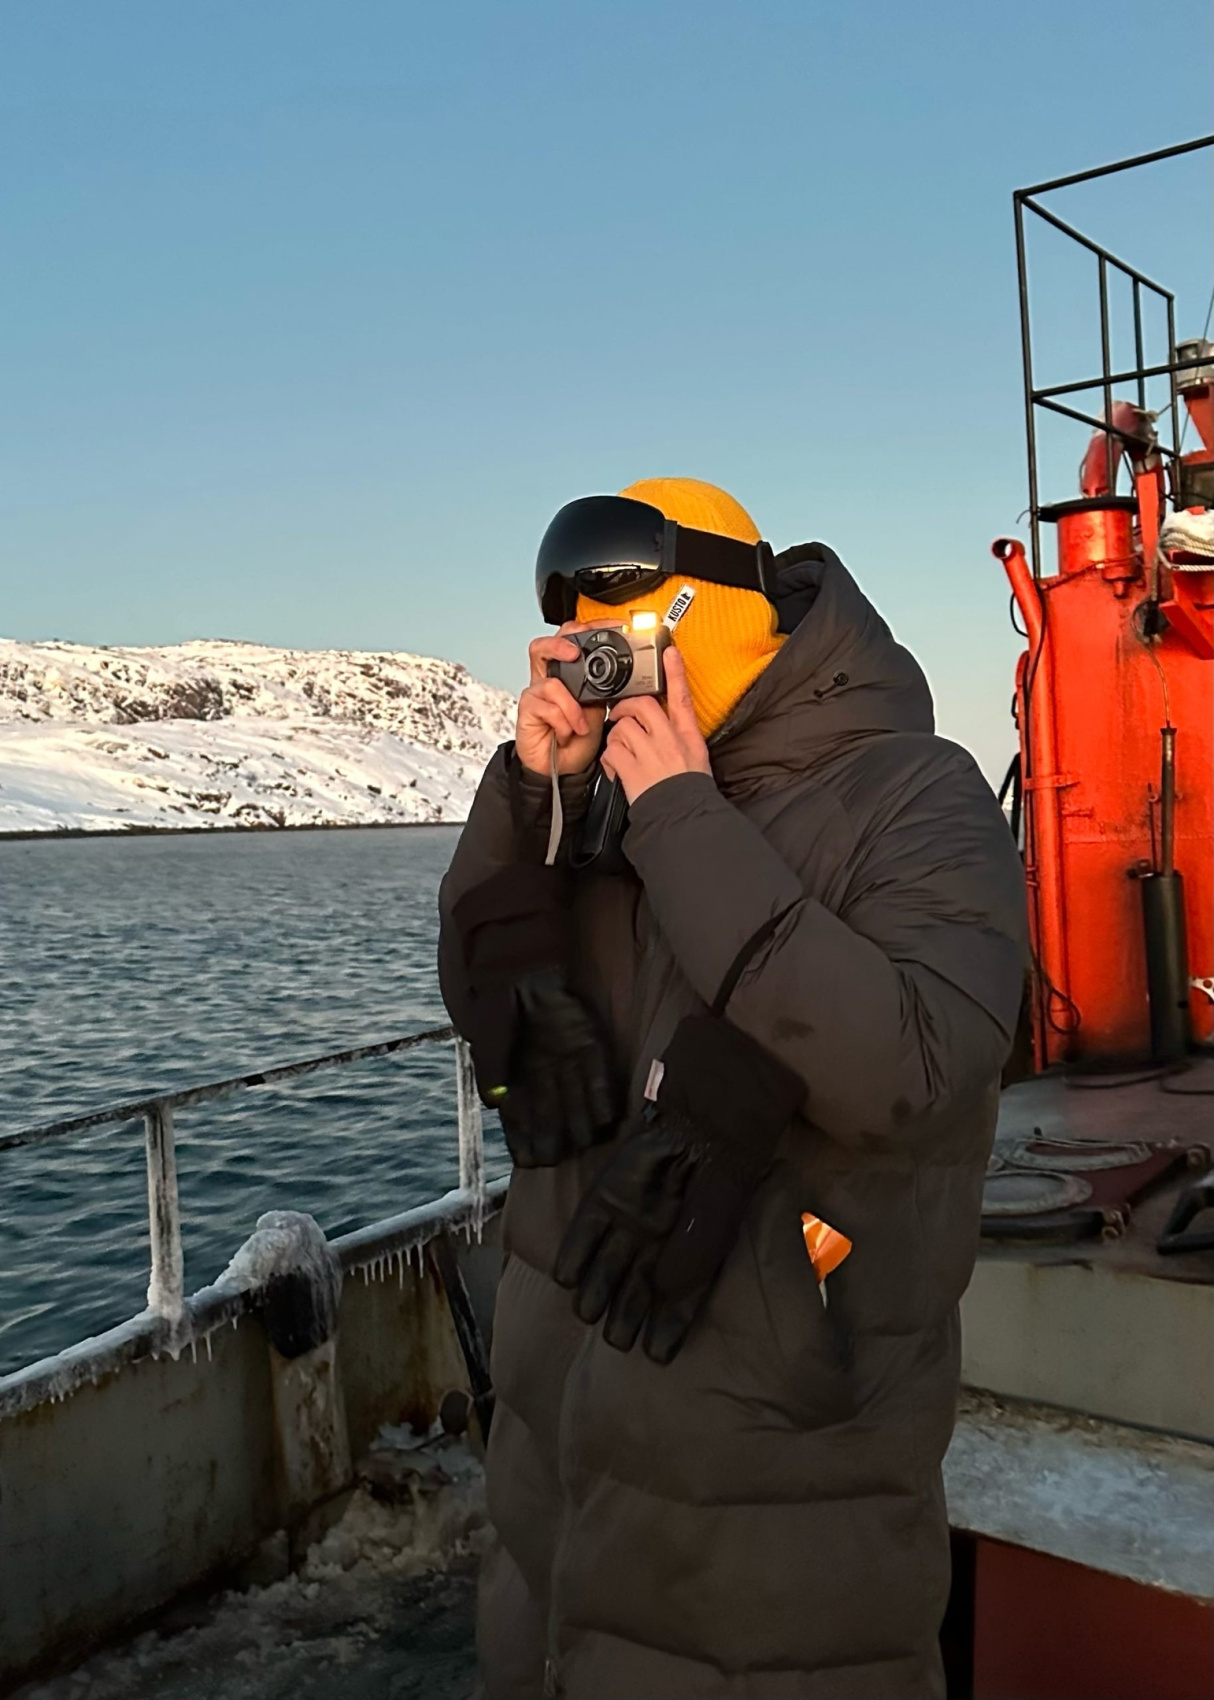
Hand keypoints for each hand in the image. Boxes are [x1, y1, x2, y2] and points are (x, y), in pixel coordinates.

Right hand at [516, 620, 620, 776]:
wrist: (565, 767)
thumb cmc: (580, 738)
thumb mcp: (601, 708)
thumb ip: (606, 687)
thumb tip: (628, 670)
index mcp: (569, 673)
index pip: (572, 639)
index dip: (589, 627)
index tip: (612, 627)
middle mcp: (549, 679)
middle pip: (544, 645)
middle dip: (562, 644)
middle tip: (576, 654)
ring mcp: (537, 694)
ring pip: (550, 681)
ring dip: (571, 707)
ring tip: (580, 724)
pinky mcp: (528, 710)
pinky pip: (547, 707)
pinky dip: (563, 722)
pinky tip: (567, 732)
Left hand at [600, 650, 710, 803]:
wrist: (682, 816)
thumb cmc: (688, 788)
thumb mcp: (695, 754)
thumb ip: (681, 733)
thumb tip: (668, 719)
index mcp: (686, 734)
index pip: (681, 696)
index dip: (675, 672)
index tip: (669, 652)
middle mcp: (669, 739)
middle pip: (641, 706)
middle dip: (625, 709)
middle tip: (620, 717)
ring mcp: (650, 753)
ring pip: (621, 728)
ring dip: (616, 739)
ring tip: (622, 754)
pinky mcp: (632, 769)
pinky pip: (611, 751)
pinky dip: (609, 761)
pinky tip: (617, 770)